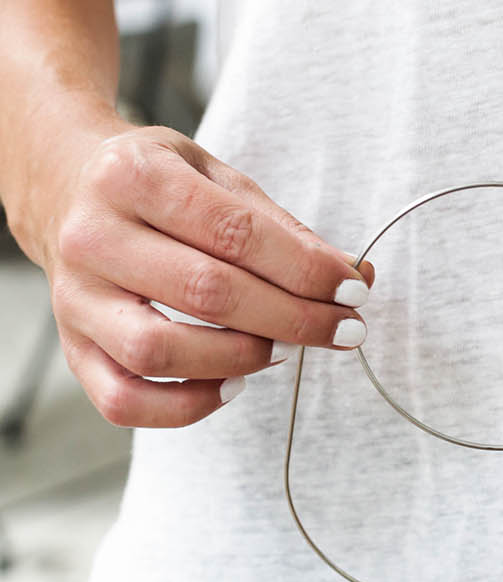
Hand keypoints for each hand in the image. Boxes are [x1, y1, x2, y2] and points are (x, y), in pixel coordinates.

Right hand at [43, 121, 372, 426]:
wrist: (66, 189)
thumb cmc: (158, 185)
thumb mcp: (217, 177)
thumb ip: (283, 229)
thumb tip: (357, 276)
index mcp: (133, 175)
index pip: (236, 232)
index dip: (305, 269)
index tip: (354, 290)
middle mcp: (92, 236)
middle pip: (205, 292)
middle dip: (293, 318)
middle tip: (343, 329)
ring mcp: (75, 298)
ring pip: (157, 352)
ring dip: (239, 359)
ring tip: (282, 348)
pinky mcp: (72, 349)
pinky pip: (124, 401)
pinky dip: (186, 406)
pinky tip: (232, 384)